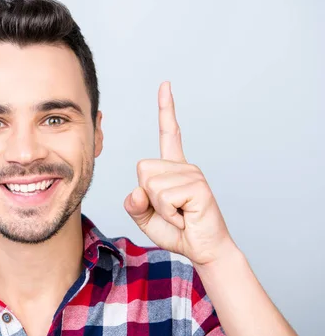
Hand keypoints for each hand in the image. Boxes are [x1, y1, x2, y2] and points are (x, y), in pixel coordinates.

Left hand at [124, 81, 233, 265]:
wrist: (202, 250)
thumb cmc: (177, 231)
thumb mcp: (145, 217)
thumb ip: (134, 203)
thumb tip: (136, 190)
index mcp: (172, 168)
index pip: (169, 133)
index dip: (166, 109)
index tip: (166, 85)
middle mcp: (183, 166)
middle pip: (142, 169)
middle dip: (147, 195)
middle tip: (169, 210)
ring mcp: (192, 174)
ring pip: (150, 185)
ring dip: (159, 208)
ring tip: (179, 214)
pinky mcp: (197, 186)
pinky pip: (163, 197)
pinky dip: (168, 214)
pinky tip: (185, 217)